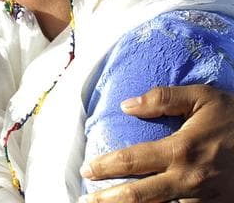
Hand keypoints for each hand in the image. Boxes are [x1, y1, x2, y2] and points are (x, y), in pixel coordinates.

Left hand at [80, 85, 233, 202]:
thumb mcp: (204, 98)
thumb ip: (163, 98)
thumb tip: (126, 105)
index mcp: (181, 150)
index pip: (132, 161)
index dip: (105, 167)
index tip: (86, 170)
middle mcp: (189, 180)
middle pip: (138, 196)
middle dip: (107, 200)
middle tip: (85, 201)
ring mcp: (204, 200)